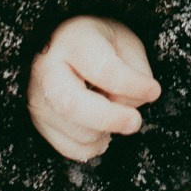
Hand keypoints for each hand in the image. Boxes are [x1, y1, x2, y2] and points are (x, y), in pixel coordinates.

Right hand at [27, 14, 159, 163]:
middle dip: (110, 118)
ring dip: (106, 129)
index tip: (153, 90)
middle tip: (135, 121)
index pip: (102, 68)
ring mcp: (37, 99)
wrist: (62, 45)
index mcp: (72, 40)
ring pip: (78, 132)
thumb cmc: (98, 43)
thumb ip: (135, 70)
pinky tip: (99, 125)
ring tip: (113, 110)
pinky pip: (72, 149)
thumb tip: (131, 104)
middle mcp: (46, 69)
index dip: (131, 84)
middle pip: (72, 105)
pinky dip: (94, 144)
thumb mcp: (124, 42)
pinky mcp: (39, 123)